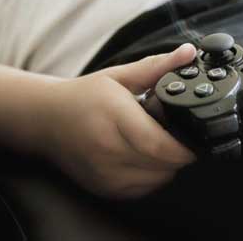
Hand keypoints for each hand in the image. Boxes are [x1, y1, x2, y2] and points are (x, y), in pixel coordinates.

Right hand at [42, 43, 197, 198]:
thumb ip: (157, 66)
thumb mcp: (120, 76)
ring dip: (166, 165)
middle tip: (178, 135)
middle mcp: (107, 148)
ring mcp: (104, 173)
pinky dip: (152, 176)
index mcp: (113, 116)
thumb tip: (188, 53)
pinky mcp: (103, 188)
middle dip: (179, 153)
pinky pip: (142, 189)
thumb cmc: (84, 96)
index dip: (183, 147)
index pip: (157, 144)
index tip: (196, 139)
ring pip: (155, 180)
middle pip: (161, 164)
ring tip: (157, 143)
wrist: (46, 120)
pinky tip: (145, 157)